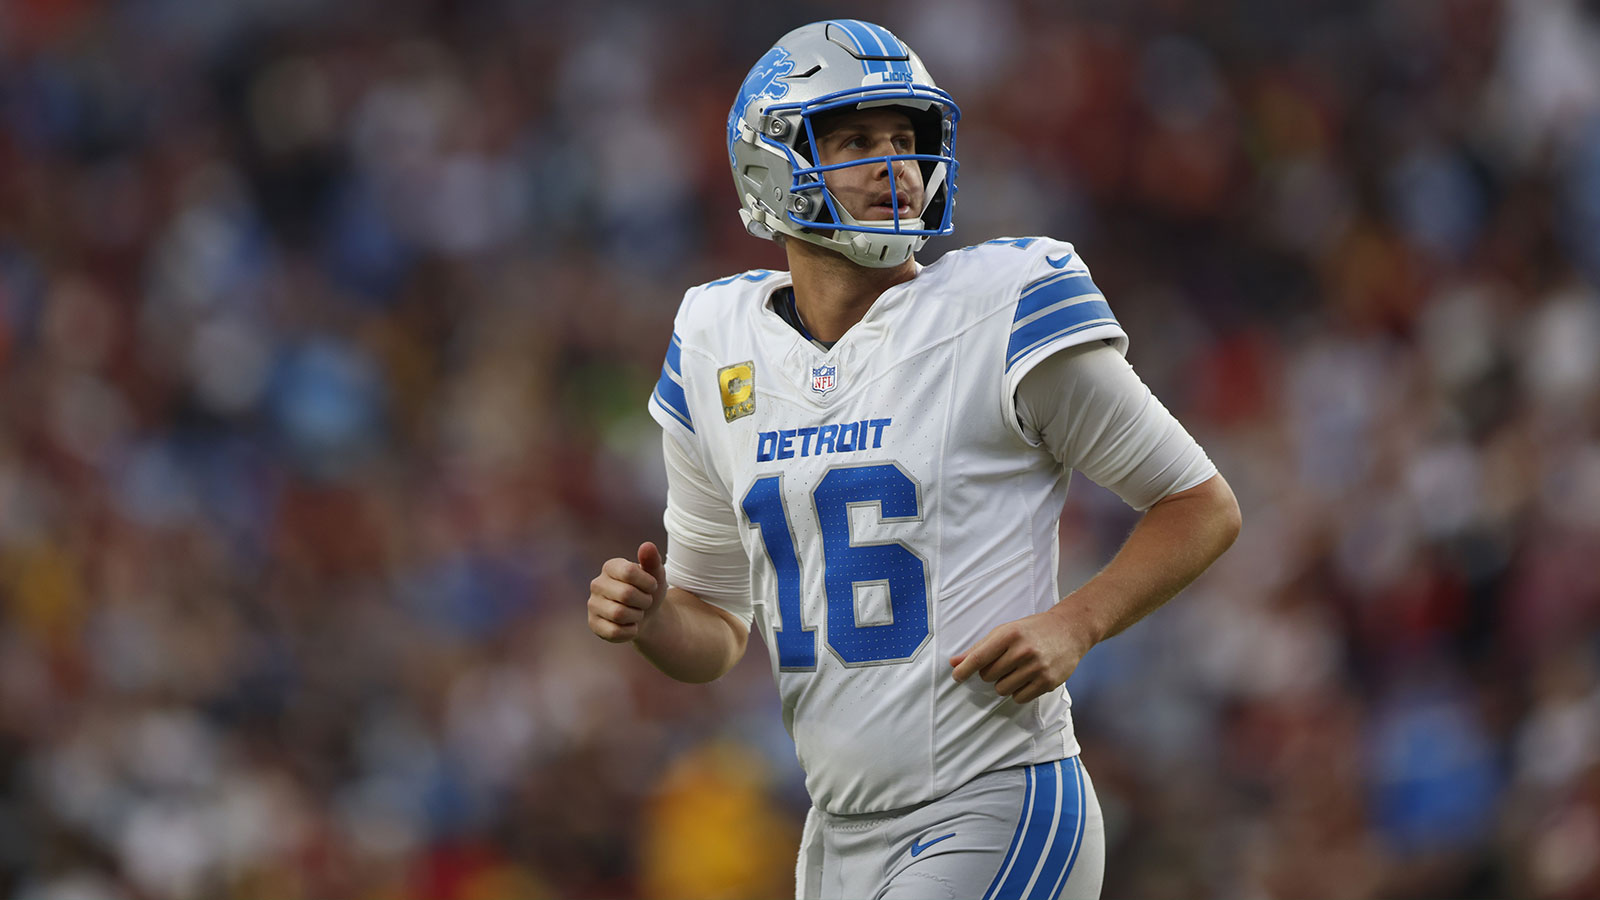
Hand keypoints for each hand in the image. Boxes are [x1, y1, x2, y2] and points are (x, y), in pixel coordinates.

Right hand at [588, 542, 668, 643]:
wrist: (647, 616)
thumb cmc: (649, 591)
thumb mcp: (656, 575)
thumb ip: (652, 560)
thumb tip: (647, 546)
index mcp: (611, 566)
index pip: (629, 572)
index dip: (647, 582)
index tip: (652, 586)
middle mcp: (597, 584)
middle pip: (626, 594)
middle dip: (644, 601)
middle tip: (645, 601)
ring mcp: (593, 604)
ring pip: (619, 614)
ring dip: (637, 616)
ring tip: (637, 612)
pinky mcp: (593, 624)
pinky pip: (614, 632)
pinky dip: (630, 631)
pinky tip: (630, 625)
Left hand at [950, 607, 1095, 703]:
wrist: (1070, 630)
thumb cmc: (1032, 630)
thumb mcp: (1005, 631)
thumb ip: (979, 648)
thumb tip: (954, 662)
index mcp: (1009, 634)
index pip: (979, 657)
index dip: (964, 670)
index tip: (956, 677)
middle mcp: (1022, 651)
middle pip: (988, 676)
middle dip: (990, 672)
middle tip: (1004, 662)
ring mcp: (1036, 667)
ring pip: (1002, 689)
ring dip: (1004, 683)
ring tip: (1017, 670)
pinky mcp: (1047, 682)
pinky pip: (1019, 698)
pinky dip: (1018, 692)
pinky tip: (1028, 678)